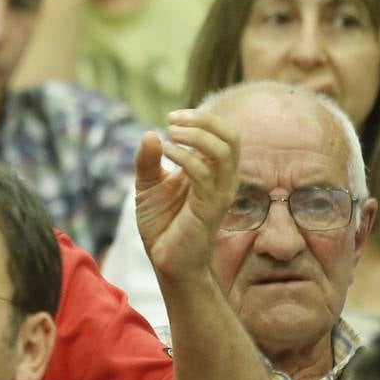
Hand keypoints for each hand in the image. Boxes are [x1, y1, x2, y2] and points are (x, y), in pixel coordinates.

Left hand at [134, 109, 239, 284]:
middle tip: (172, 120)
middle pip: (232, 136)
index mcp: (212, 170)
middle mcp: (222, 179)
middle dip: (204, 121)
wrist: (167, 262)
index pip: (223, 133)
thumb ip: (148, 160)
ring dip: (195, 136)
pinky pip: (205, 175)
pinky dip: (185, 158)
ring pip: (224, 152)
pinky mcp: (210, 208)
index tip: (171, 117)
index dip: (201, 118)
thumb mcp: (148, 186)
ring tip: (169, 134)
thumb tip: (151, 133)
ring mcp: (219, 193)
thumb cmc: (162, 225)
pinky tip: (165, 153)